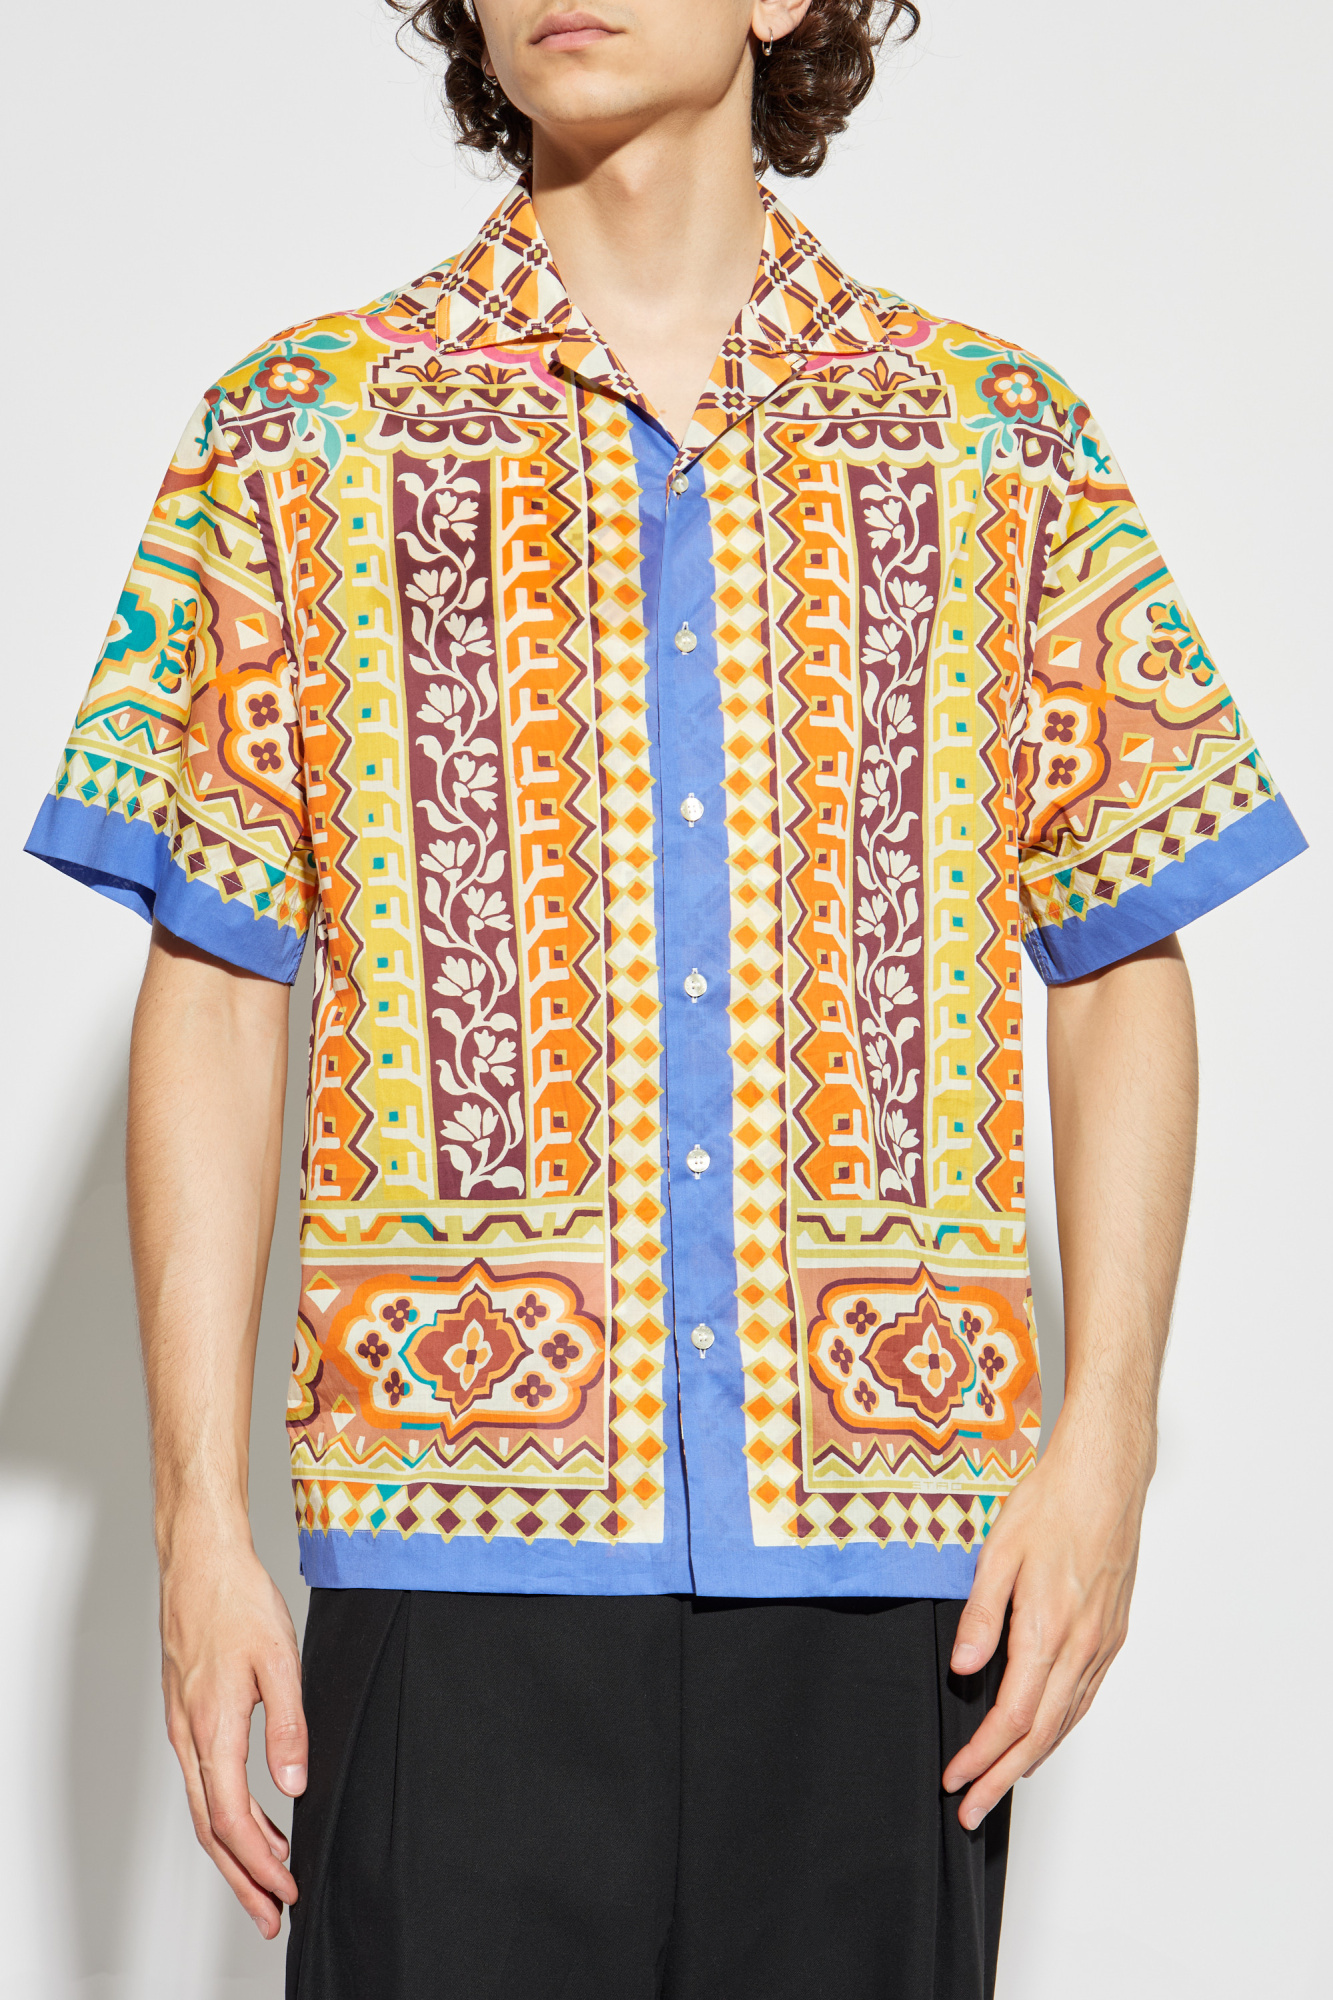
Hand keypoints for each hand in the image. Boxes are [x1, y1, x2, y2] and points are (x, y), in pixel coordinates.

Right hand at [159, 1530, 306, 1938]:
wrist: (199, 1561)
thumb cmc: (238, 1601)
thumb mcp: (280, 1661)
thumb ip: (289, 1726)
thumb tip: (294, 1787)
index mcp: (212, 1729)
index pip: (231, 1820)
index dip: (259, 1863)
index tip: (286, 1890)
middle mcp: (189, 1737)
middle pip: (210, 1830)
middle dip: (241, 1879)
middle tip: (269, 1917)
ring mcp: (183, 1727)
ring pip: (205, 1808)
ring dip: (235, 1851)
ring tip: (269, 1880)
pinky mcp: (187, 1713)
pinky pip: (205, 1780)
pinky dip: (229, 1813)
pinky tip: (258, 1817)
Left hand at [941, 1413, 1151, 1828]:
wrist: (1106, 1476)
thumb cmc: (1052, 1504)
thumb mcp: (999, 1553)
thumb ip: (980, 1617)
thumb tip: (961, 1668)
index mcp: (1049, 1630)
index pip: (1013, 1717)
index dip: (982, 1756)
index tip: (956, 1780)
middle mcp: (1082, 1647)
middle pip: (1041, 1734)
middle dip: (1002, 1778)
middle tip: (971, 1810)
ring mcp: (1102, 1643)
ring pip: (1067, 1721)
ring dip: (1032, 1759)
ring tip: (1001, 1783)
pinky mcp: (1112, 1633)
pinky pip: (1085, 1697)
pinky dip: (1060, 1728)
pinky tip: (1043, 1734)